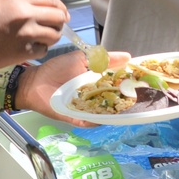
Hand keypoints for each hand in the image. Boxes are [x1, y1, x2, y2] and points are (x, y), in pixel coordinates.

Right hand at [0, 0, 69, 74]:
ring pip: (54, 34)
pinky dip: (40, 50)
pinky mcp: (24, 51)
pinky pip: (43, 50)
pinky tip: (31, 49)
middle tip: (56, 27)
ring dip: (52, 37)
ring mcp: (27, 33)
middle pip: (58, 16)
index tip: (62, 13)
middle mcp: (26, 13)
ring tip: (43, 39)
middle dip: (60, 22)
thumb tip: (38, 9)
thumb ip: (18, 4)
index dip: (60, 7)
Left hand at [16, 50, 131, 127]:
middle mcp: (95, 97)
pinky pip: (89, 121)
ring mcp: (86, 109)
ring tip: (127, 108)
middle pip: (114, 100)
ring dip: (115, 111)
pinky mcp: (76, 118)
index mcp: (97, 82)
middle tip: (140, 97)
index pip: (117, 84)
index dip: (129, 83)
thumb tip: (127, 57)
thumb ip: (103, 58)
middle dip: (126, 99)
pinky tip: (106, 117)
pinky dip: (96, 120)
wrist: (35, 82)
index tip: (143, 82)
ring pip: (104, 112)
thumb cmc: (57, 69)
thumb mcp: (81, 59)